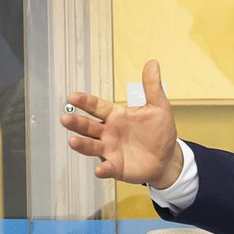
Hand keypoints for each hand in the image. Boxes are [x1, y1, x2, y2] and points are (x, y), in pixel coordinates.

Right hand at [62, 59, 181, 186]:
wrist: (168, 159)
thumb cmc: (159, 133)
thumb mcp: (159, 108)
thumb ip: (152, 87)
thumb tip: (153, 63)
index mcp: (115, 116)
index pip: (96, 106)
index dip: (85, 101)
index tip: (73, 96)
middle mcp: (108, 132)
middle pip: (87, 126)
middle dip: (76, 122)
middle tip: (65, 118)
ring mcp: (110, 150)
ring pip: (91, 146)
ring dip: (81, 144)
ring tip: (73, 141)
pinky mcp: (116, 167)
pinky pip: (107, 168)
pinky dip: (102, 169)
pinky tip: (100, 169)